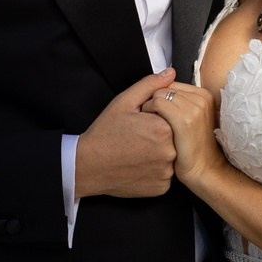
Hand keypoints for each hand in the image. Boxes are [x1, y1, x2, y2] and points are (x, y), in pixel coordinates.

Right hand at [76, 69, 177, 198]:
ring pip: (171, 157)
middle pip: (174, 137)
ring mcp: (166, 173)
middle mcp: (170, 152)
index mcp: (164, 128)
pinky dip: (155, 170)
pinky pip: (165, 175)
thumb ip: (150, 85)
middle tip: (137, 138)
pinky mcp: (162, 188)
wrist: (88, 166)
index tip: (140, 124)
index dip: (156, 118)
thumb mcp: (124, 102)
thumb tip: (170, 72)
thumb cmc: (105, 133)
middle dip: (159, 135)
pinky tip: (138, 165)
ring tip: (137, 152)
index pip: (172, 117)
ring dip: (159, 153)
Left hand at [141, 80, 220, 181]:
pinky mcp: (185, 120)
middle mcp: (201, 98)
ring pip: (159, 94)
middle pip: (164, 88)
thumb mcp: (192, 118)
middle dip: (154, 101)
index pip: (171, 84)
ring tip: (153, 126)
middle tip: (155, 122)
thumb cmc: (194, 148)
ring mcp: (195, 108)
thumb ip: (181, 99)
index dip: (160, 98)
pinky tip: (150, 128)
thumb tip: (168, 74)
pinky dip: (148, 113)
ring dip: (150, 108)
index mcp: (204, 95)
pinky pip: (157, 104)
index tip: (159, 114)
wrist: (205, 171)